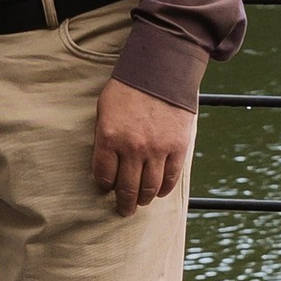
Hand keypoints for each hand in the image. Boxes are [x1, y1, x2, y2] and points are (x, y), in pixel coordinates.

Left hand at [90, 73, 192, 216]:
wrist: (161, 71)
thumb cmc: (127, 89)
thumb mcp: (105, 110)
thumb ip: (105, 137)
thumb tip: (106, 164)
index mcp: (109, 137)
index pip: (104, 175)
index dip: (104, 185)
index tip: (106, 188)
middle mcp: (132, 147)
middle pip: (126, 188)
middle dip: (123, 203)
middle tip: (123, 209)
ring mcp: (157, 149)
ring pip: (149, 187)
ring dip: (143, 199)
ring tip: (140, 202)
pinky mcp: (177, 148)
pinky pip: (170, 177)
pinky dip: (163, 189)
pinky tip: (158, 192)